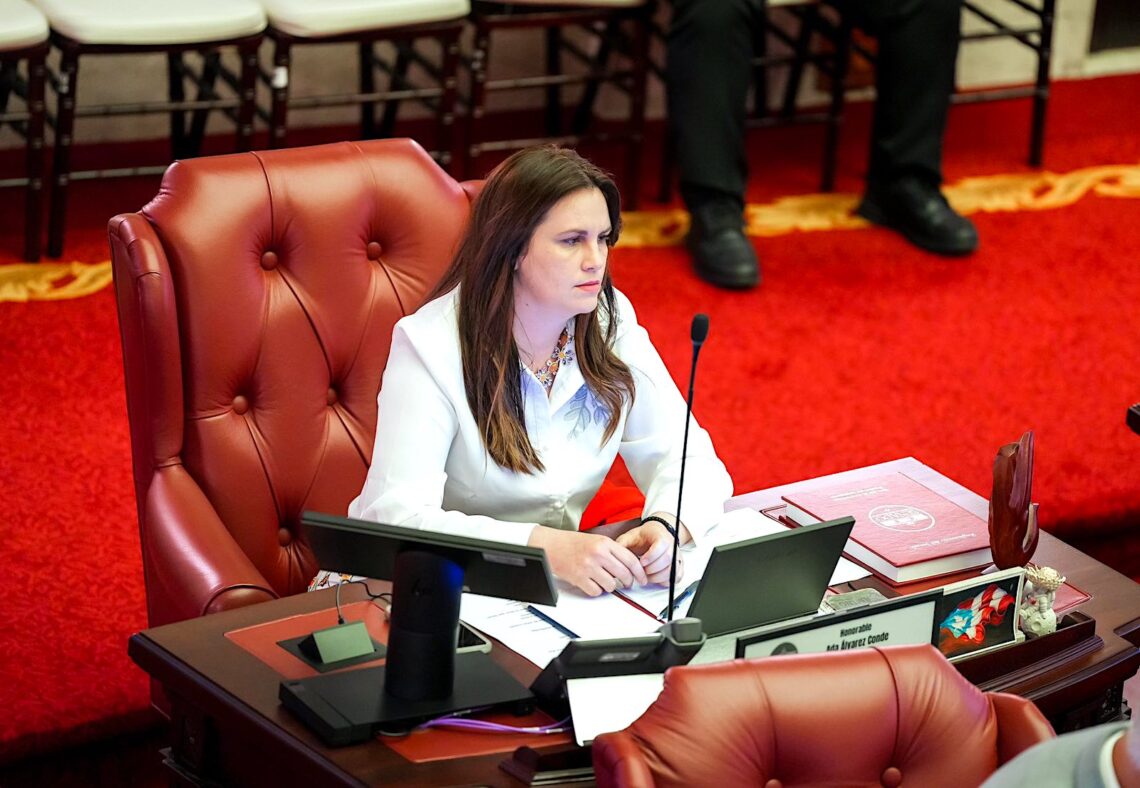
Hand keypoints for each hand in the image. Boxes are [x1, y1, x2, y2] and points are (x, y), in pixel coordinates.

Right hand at [528, 526, 647, 596]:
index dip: (639, 572)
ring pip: (611, 585)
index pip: (631, 559)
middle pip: (624, 574)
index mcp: (605, 543)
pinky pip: (596, 591)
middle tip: (625, 583)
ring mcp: (589, 566)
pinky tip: (591, 582)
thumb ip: (612, 551)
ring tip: (602, 580)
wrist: (550, 545)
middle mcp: (598, 554)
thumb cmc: (571, 543)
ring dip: (609, 586)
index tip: (642, 578)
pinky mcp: (579, 578)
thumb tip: (629, 566)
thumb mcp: (596, 540)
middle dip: (627, 582)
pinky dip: (596, 590)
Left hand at [616, 515, 687, 585]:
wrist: (656, 534)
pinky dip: (666, 581)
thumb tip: (613, 552)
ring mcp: (677, 556)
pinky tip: (656, 579)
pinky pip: (677, 576)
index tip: (642, 562)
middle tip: (643, 572)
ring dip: (659, 577)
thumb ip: (623, 543)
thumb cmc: (644, 536)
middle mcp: (672, 545)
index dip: (651, 556)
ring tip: (647, 577)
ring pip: (673, 570)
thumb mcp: (631, 536)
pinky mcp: (678, 565)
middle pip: (668, 559)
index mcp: (660, 536)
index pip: (661, 545)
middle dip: (653, 569)